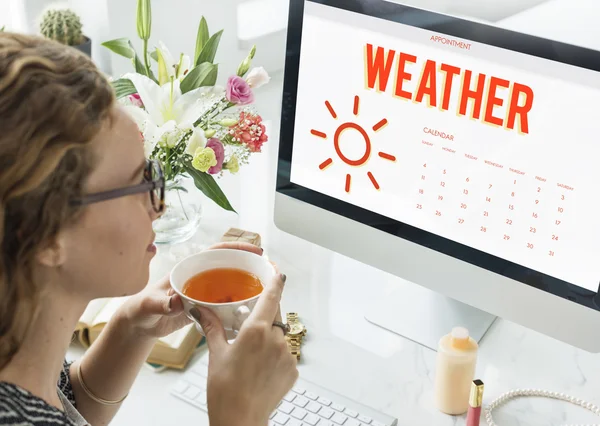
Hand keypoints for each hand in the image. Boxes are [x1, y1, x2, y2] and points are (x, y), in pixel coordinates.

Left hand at [120, 241, 263, 338]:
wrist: (139, 325)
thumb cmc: (141, 309)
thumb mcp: (150, 305)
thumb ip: (162, 302)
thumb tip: (176, 300)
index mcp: (188, 268)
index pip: (216, 252)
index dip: (236, 248)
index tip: (255, 250)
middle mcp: (199, 277)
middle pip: (228, 265)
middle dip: (248, 265)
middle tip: (268, 270)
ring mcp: (203, 292)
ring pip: (230, 284)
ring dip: (246, 285)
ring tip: (265, 290)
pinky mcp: (205, 307)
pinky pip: (226, 303)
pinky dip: (238, 305)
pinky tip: (250, 310)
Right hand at [191, 273, 297, 425]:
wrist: (240, 420)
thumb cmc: (225, 390)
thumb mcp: (216, 354)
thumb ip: (212, 327)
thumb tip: (201, 310)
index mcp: (256, 330)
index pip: (271, 296)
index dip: (276, 281)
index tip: (278, 272)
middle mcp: (276, 340)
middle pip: (276, 315)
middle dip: (266, 314)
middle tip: (251, 323)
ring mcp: (287, 355)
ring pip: (280, 335)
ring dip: (269, 338)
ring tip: (252, 355)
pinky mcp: (293, 370)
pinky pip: (285, 354)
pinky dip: (275, 356)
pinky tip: (260, 368)